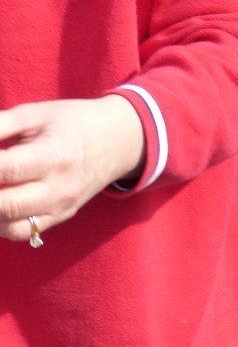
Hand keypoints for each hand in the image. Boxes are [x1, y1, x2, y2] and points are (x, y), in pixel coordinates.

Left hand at [0, 96, 145, 241]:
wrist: (117, 143)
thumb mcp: (34, 114)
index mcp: (54, 156)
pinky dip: (2, 223)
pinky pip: (25, 232)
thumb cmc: (71, 123)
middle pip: (6, 205)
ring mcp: (62, 207)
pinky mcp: (61, 216)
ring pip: (12, 228)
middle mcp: (60, 188)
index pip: (6, 169)